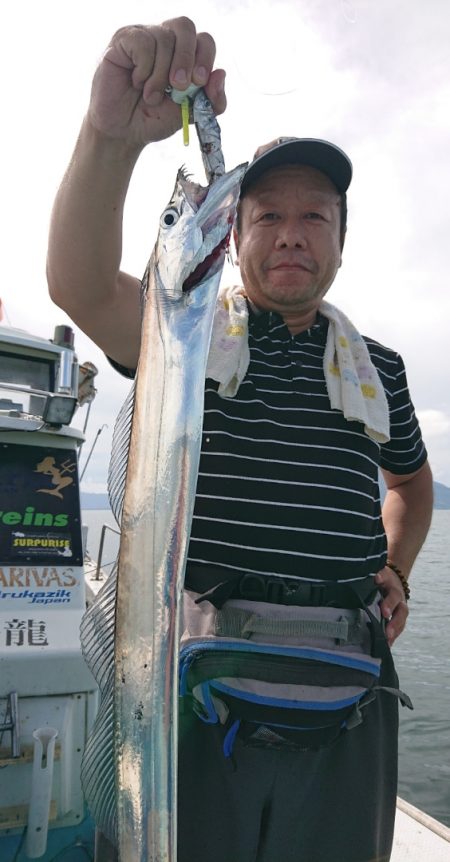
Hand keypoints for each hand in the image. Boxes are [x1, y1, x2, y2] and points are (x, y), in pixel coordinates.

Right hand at [87, 17, 225, 148]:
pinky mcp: (123, 39)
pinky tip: (136, 83)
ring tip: (150, 95)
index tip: (199, 82)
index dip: (205, 58)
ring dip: (160, 75)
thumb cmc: (152, 119)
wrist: (122, 132)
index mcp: (184, 55)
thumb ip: (210, 101)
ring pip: (164, 38)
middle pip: (185, 26)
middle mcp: (165, 40)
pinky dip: (144, 69)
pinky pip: (143, 43)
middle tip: (178, 85)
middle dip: (186, 58)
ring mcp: (144, 36)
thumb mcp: (188, 114)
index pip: (204, 40)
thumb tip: (221, 74)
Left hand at [374, 567, 408, 646]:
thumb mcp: (382, 574)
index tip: (384, 612)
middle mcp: (400, 602)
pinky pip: (397, 630)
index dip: (389, 604)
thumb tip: (376, 577)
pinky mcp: (398, 620)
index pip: (393, 596)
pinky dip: (392, 638)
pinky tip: (386, 646)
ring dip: (394, 633)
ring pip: (401, 623)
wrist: (393, 581)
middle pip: (401, 613)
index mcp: (394, 590)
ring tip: (387, 642)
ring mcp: (400, 611)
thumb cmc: (383, 578)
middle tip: (387, 632)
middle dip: (394, 623)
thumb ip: (379, 575)